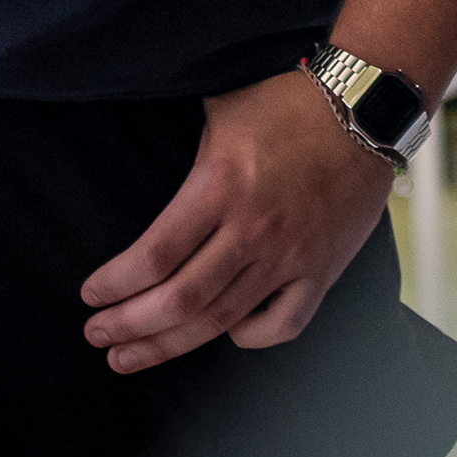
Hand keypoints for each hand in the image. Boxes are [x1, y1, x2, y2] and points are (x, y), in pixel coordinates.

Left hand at [79, 67, 397, 372]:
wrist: (364, 108)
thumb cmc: (288, 101)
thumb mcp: (219, 108)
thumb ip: (179, 144)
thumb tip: (131, 138)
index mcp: (221, 185)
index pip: (155, 254)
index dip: (116, 284)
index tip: (91, 295)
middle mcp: (254, 228)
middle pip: (179, 299)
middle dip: (129, 325)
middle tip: (98, 335)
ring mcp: (291, 255)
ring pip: (220, 320)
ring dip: (168, 343)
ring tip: (131, 355)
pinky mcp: (323, 269)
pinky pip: (282, 324)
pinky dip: (248, 337)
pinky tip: (224, 333)